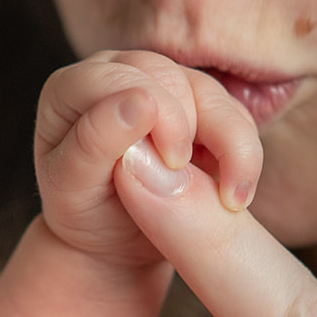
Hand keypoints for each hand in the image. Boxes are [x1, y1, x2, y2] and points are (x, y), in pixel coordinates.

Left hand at [34, 50, 259, 266]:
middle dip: (189, 126)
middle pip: (169, 76)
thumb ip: (95, 143)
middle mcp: (119, 75)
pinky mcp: (201, 109)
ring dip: (229, 143)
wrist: (113, 241)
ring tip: (229, 198)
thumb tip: (140, 102)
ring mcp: (163, 88)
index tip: (173, 162)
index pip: (115, 78)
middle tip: (188, 183)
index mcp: (72, 87)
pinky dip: (244, 153)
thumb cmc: (83, 212)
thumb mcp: (72, 189)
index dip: (151, 112)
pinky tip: (234, 194)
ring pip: (210, 93)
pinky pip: (236, 115)